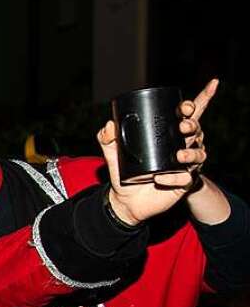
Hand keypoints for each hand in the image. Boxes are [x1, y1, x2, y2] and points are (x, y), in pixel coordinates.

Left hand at [100, 79, 216, 224]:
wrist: (124, 200)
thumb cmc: (124, 173)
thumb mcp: (112, 153)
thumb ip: (107, 138)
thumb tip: (110, 125)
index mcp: (168, 136)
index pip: (188, 116)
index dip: (195, 105)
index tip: (185, 106)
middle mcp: (181, 147)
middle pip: (197, 131)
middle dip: (193, 126)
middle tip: (181, 126)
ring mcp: (184, 166)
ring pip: (199, 154)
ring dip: (192, 152)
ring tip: (179, 155)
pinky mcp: (182, 183)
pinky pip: (186, 178)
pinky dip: (174, 178)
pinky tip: (160, 178)